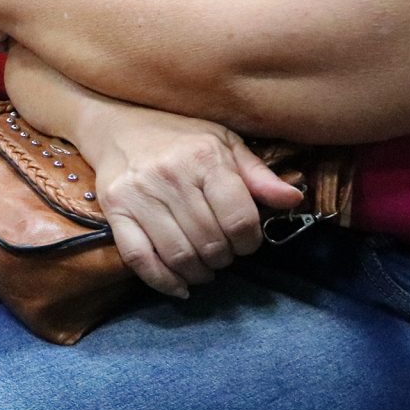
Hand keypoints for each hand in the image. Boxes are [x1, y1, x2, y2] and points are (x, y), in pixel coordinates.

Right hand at [80, 104, 302, 298]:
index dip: (249, 242)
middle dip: (224, 258)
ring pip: (179, 255)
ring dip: (198, 273)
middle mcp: (171, 175)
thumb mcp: (224, 143)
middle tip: (224, 255)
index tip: (246, 241)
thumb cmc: (178, 136)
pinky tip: (179, 285)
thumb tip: (293, 200)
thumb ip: (259, 175)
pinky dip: (163, 281)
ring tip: (204, 268)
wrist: (117, 124)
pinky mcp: (116, 210)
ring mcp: (139, 194)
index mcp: (204, 157)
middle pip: (211, 242)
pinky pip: (140, 259)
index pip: (239, 219)